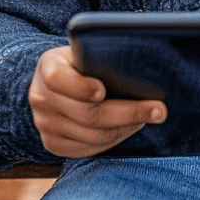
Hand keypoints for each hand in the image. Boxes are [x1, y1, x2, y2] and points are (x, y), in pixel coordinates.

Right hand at [27, 46, 166, 157]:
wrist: (53, 83)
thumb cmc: (80, 63)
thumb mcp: (82, 51)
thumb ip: (99, 56)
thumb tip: (141, 61)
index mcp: (47, 67)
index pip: (59, 79)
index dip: (82, 87)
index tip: (103, 90)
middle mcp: (41, 97)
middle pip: (88, 114)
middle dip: (129, 112)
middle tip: (159, 110)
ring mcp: (44, 124)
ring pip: (93, 135)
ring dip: (126, 128)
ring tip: (148, 117)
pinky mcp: (52, 144)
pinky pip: (88, 149)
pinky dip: (114, 140)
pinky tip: (129, 128)